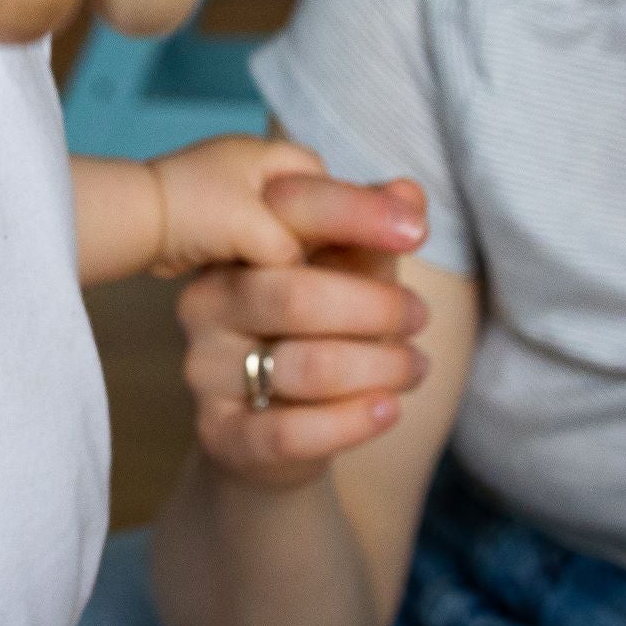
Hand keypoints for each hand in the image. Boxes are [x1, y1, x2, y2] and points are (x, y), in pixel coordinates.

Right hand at [173, 146, 430, 489]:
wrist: (275, 429)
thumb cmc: (316, 332)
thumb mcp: (347, 274)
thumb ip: (372, 233)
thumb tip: (408, 192)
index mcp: (233, 248)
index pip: (286, 217)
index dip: (354, 216)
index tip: (416, 234)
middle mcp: (206, 302)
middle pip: (296, 297)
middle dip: (376, 309)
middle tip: (420, 317)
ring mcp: (205, 369)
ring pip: (306, 366)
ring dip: (380, 367)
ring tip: (415, 366)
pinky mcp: (219, 433)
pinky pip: (289, 433)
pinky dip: (352, 422)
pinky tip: (389, 409)